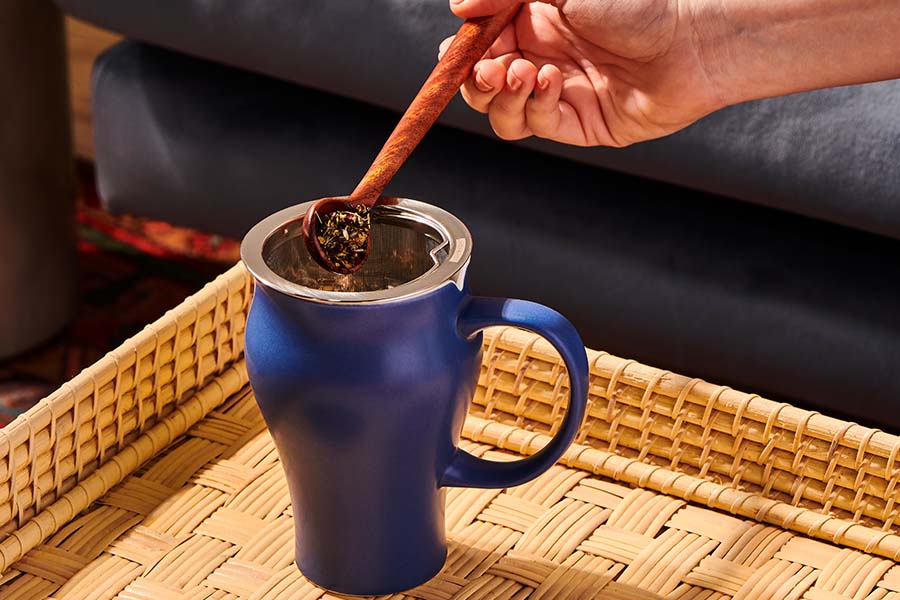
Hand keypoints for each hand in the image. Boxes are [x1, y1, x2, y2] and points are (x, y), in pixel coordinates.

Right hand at [440, 0, 724, 146]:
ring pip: (503, 112)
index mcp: (534, 22)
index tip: (462, 44)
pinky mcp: (578, 124)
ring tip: (525, 73)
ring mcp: (558, 94)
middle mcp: (541, 58)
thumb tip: (458, 5)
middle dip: (475, 80)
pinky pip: (538, 126)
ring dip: (503, 95)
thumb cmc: (639, 4)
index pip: (479, 43)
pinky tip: (552, 83)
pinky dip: (535, 106)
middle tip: (489, 69)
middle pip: (482, 84)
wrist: (692, 42)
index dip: (463, 49)